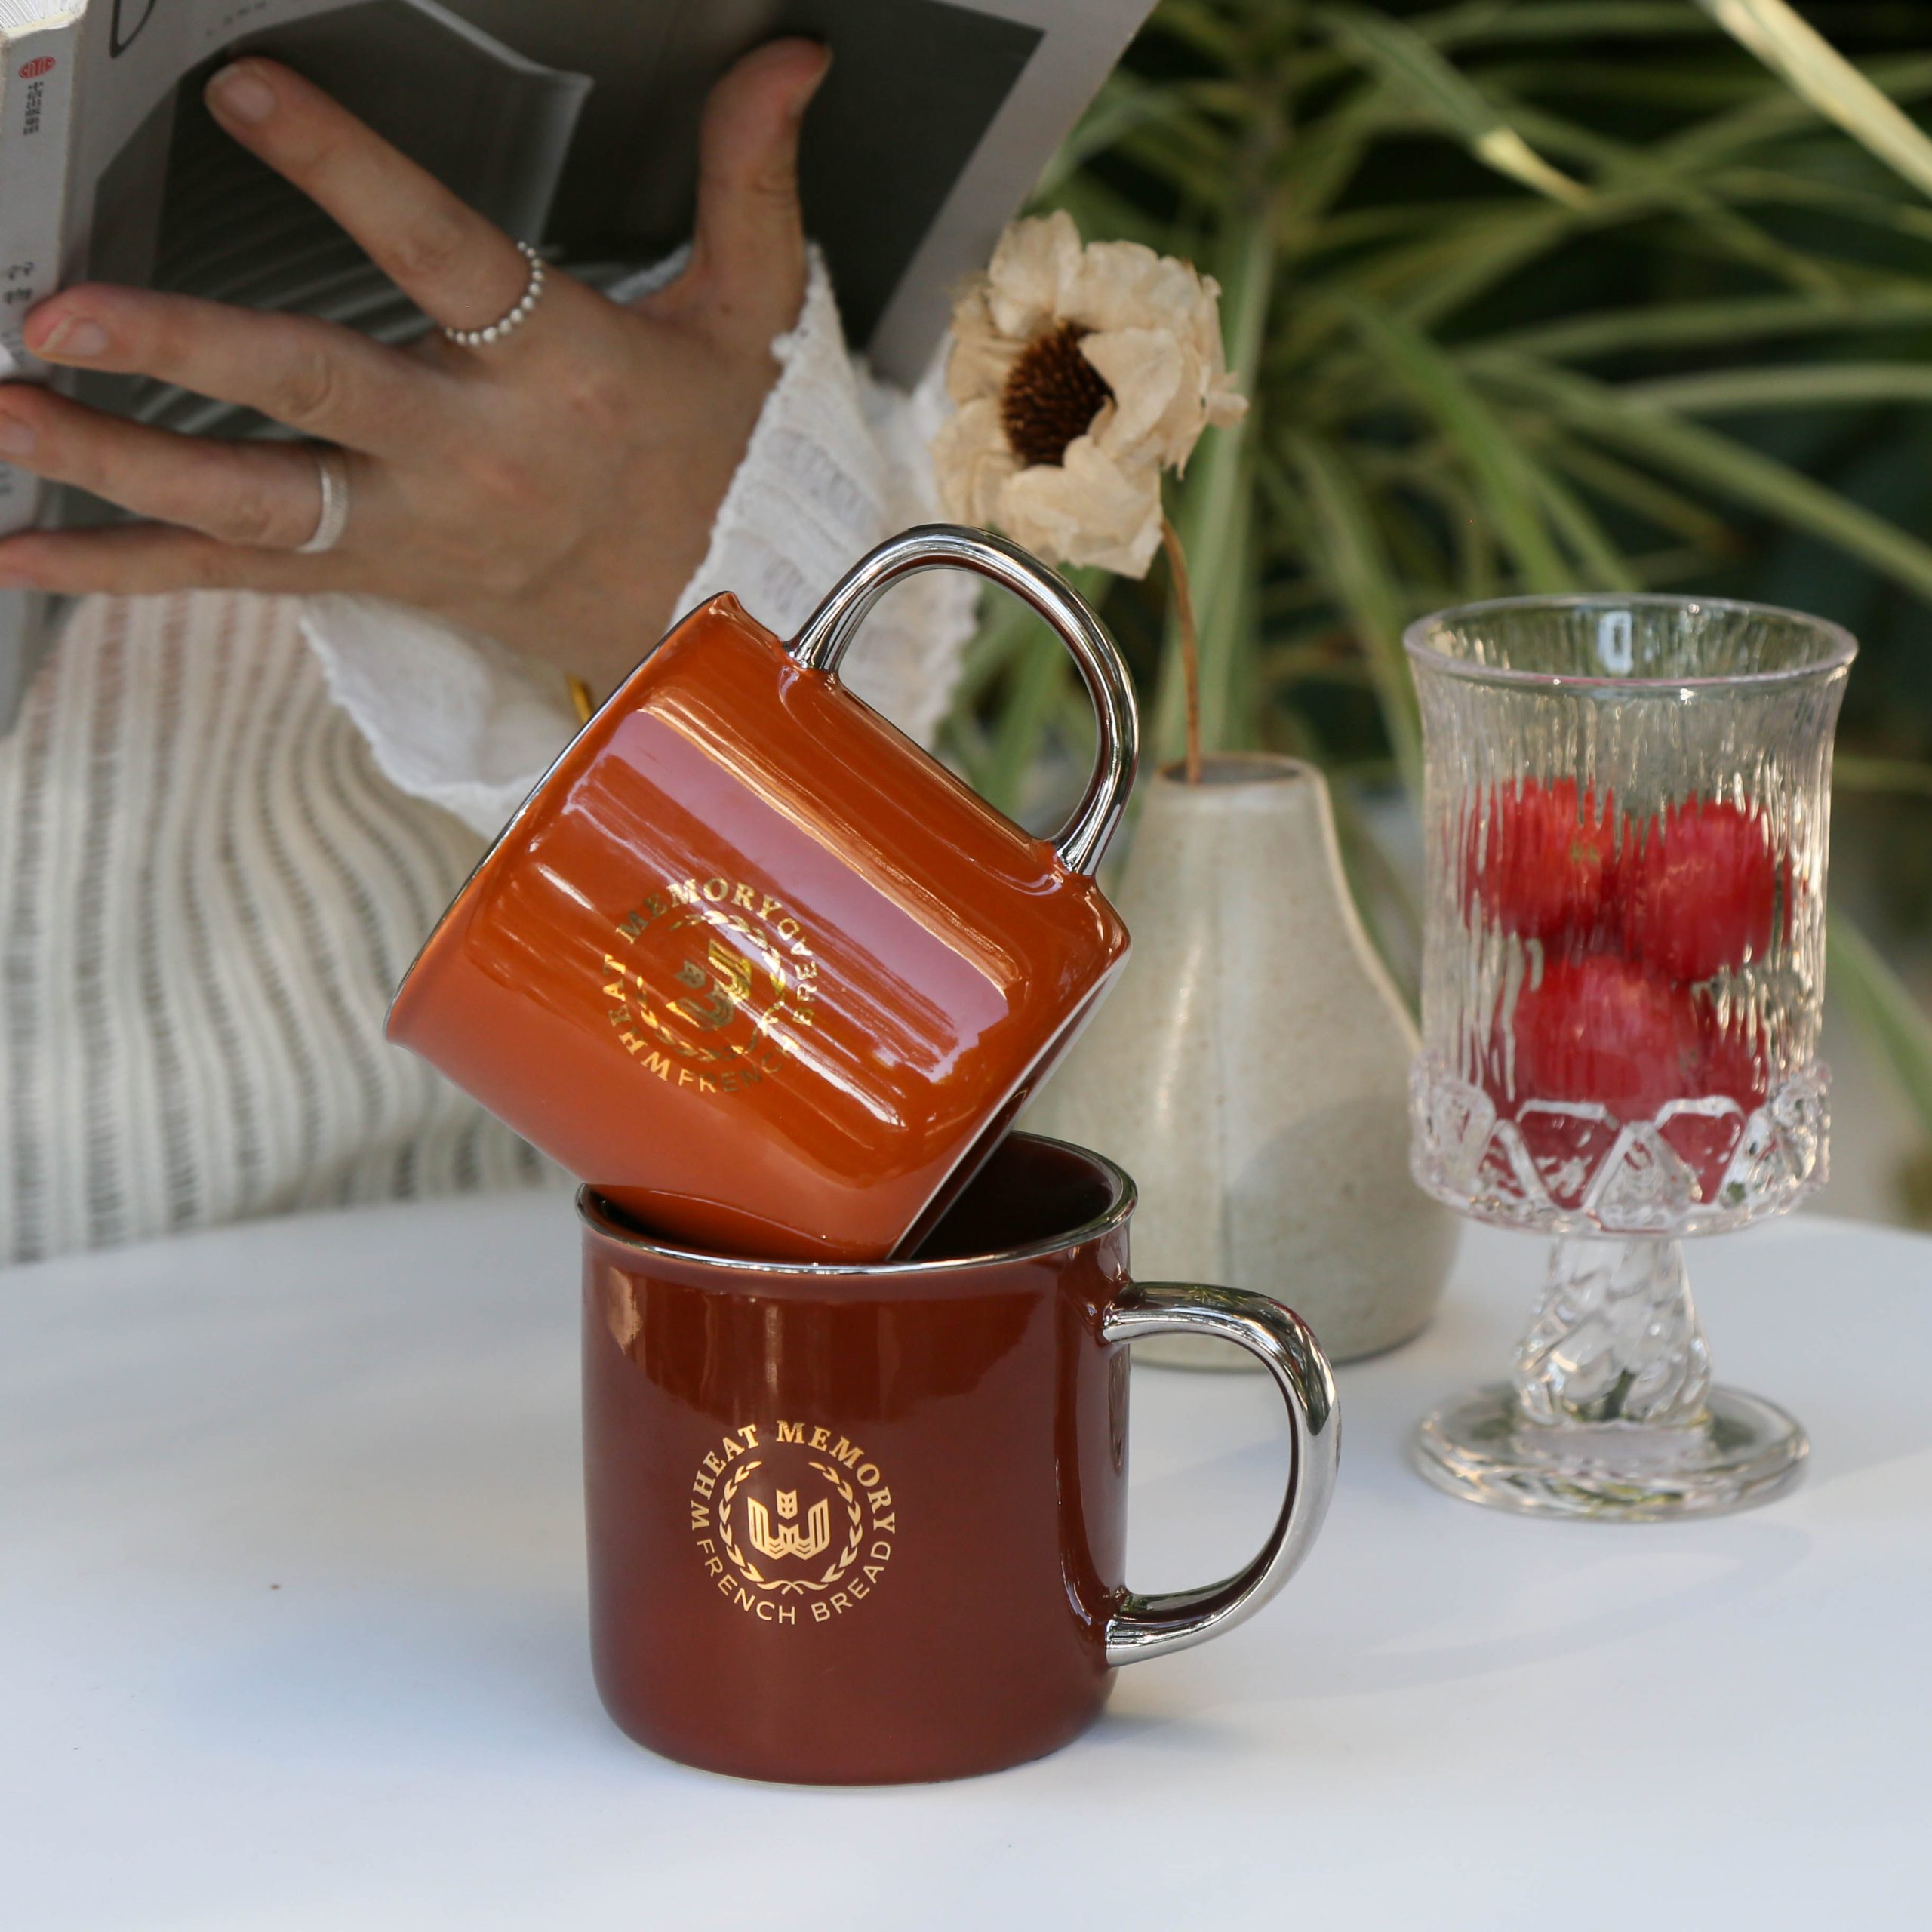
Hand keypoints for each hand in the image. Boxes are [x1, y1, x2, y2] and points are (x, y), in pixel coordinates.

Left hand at [0, 41, 829, 694]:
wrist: (708, 630)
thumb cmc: (719, 465)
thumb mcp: (750, 320)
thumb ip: (751, 181)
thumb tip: (790, 59)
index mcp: (557, 372)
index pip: (444, 260)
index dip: (349, 178)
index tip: (244, 96)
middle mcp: (471, 459)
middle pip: (312, 400)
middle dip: (180, 358)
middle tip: (55, 314)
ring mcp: (410, 530)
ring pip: (251, 506)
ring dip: (117, 466)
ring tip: (1, 415)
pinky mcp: (371, 577)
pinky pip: (234, 581)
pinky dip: (121, 569)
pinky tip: (18, 545)